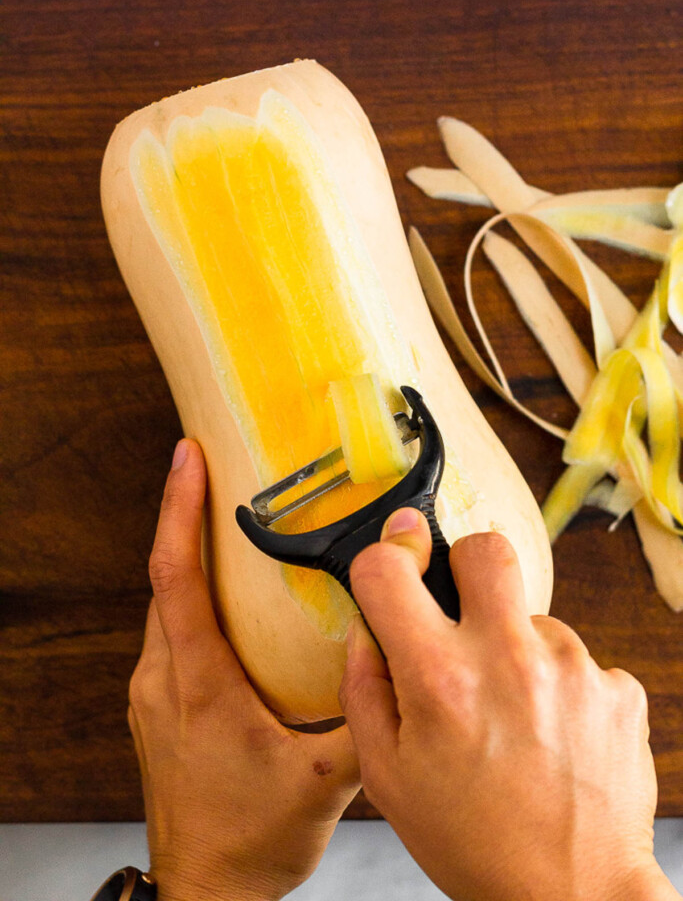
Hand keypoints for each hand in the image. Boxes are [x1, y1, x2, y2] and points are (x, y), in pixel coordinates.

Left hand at [128, 439, 359, 900]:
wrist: (207, 891)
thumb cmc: (250, 840)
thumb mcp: (322, 782)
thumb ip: (371, 721)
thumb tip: (405, 664)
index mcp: (199, 681)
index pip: (178, 575)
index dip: (180, 510)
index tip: (187, 459)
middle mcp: (165, 678)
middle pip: (165, 578)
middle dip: (183, 518)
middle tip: (210, 470)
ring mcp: (155, 694)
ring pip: (165, 606)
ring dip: (189, 559)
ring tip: (224, 522)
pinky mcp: (160, 708)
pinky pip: (170, 634)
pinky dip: (193, 599)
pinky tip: (229, 600)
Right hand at [339, 508, 678, 900]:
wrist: (575, 896)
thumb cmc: (473, 844)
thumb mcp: (388, 778)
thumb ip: (364, 689)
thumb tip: (367, 626)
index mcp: (440, 679)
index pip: (390, 568)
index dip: (382, 561)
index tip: (391, 568)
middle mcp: (509, 659)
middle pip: (485, 549)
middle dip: (466, 566)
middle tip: (465, 612)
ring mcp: (572, 669)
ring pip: (534, 617)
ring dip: (517, 649)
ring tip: (515, 717)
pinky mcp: (618, 688)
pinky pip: (577, 660)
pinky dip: (560, 686)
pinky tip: (553, 735)